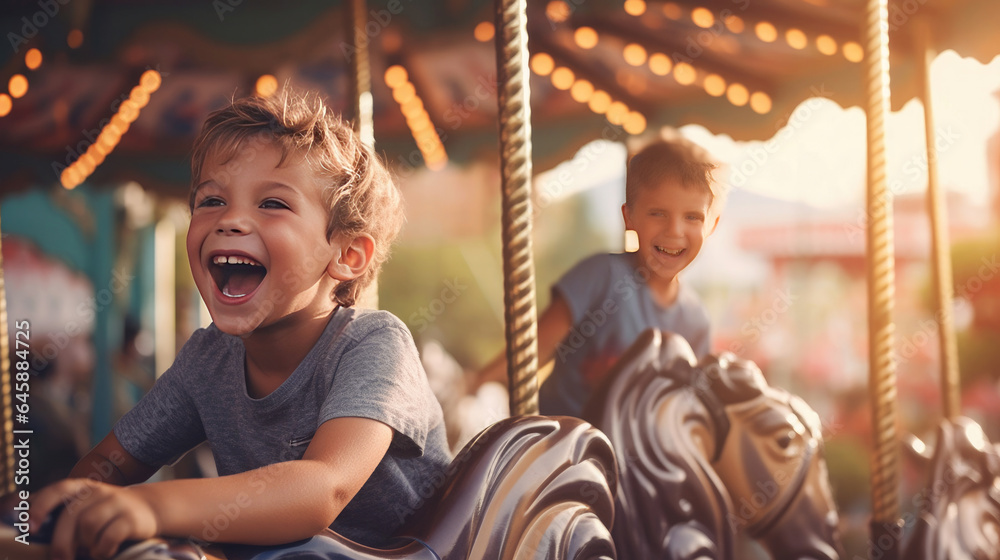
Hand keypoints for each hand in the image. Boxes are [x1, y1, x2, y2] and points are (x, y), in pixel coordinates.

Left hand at [32, 479, 158, 559]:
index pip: (57, 490)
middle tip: (61, 559)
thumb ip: (63, 512)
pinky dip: (102, 550)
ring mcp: (117, 502)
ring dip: (87, 545)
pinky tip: (106, 551)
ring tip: (92, 549)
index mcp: (82, 487)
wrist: (149, 508)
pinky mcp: (131, 518)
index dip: (41, 507)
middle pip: (71, 517)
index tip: (30, 527)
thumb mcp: (86, 506)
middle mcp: (98, 491)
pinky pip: (108, 537)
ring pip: (89, 527)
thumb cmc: (107, 514)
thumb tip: (30, 527)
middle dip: (61, 543)